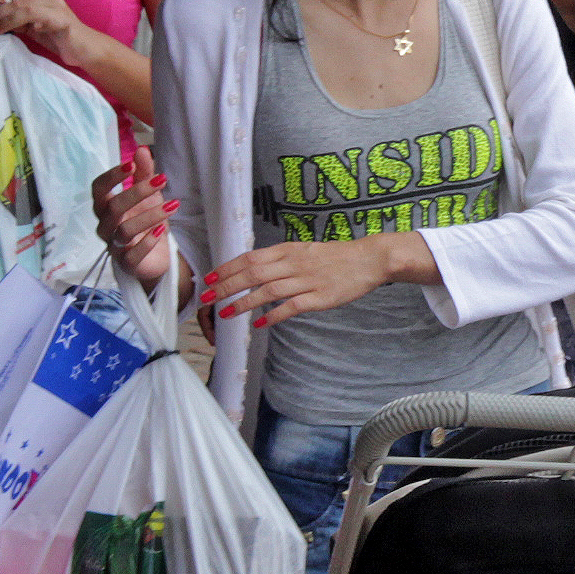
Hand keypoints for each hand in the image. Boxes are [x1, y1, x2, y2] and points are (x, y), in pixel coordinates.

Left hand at [0, 0, 94, 58]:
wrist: (85, 49)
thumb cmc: (61, 40)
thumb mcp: (36, 29)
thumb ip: (21, 24)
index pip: (14, 1)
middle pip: (15, 2)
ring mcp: (55, 5)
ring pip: (21, 6)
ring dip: (3, 19)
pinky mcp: (59, 17)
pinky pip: (32, 16)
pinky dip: (16, 23)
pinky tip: (6, 31)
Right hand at [88, 145, 174, 282]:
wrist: (156, 255)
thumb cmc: (145, 220)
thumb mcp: (148, 194)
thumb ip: (144, 173)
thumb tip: (141, 150)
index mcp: (106, 206)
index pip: (98, 189)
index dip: (111, 177)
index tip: (130, 165)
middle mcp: (106, 225)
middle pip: (112, 207)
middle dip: (136, 192)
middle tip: (161, 181)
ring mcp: (115, 245)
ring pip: (124, 230)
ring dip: (149, 216)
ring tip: (172, 205)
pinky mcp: (127, 263)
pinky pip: (132, 255)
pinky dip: (146, 243)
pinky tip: (161, 231)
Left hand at [202, 238, 404, 327]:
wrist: (367, 259)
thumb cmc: (334, 256)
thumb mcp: (303, 250)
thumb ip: (280, 259)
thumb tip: (253, 269)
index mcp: (288, 250)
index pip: (250, 257)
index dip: (228, 268)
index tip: (209, 278)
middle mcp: (294, 263)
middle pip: (253, 273)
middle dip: (227, 286)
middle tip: (207, 297)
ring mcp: (306, 281)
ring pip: (268, 290)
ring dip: (244, 302)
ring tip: (226, 313)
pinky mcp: (319, 298)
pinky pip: (292, 307)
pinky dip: (274, 315)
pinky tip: (260, 323)